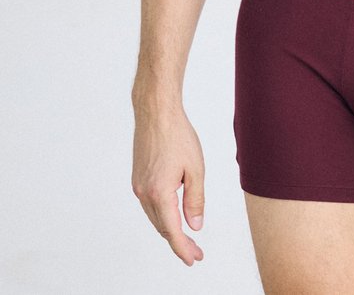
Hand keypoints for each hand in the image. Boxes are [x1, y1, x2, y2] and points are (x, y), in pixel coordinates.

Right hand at [132, 101, 204, 265]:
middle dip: (179, 241)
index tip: (193, 259)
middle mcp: (144, 193)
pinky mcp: (137, 178)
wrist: (156, 112)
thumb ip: (195, 200)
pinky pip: (150, 204)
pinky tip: (174, 213)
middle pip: (162, 227)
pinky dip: (162, 214)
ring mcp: (138, 186)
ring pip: (155, 217)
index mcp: (160, 193)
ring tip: (188, 236)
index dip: (183, 248)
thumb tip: (195, 225)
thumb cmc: (177, 135)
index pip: (172, 231)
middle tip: (196, 251)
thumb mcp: (196, 168)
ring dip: (170, 228)